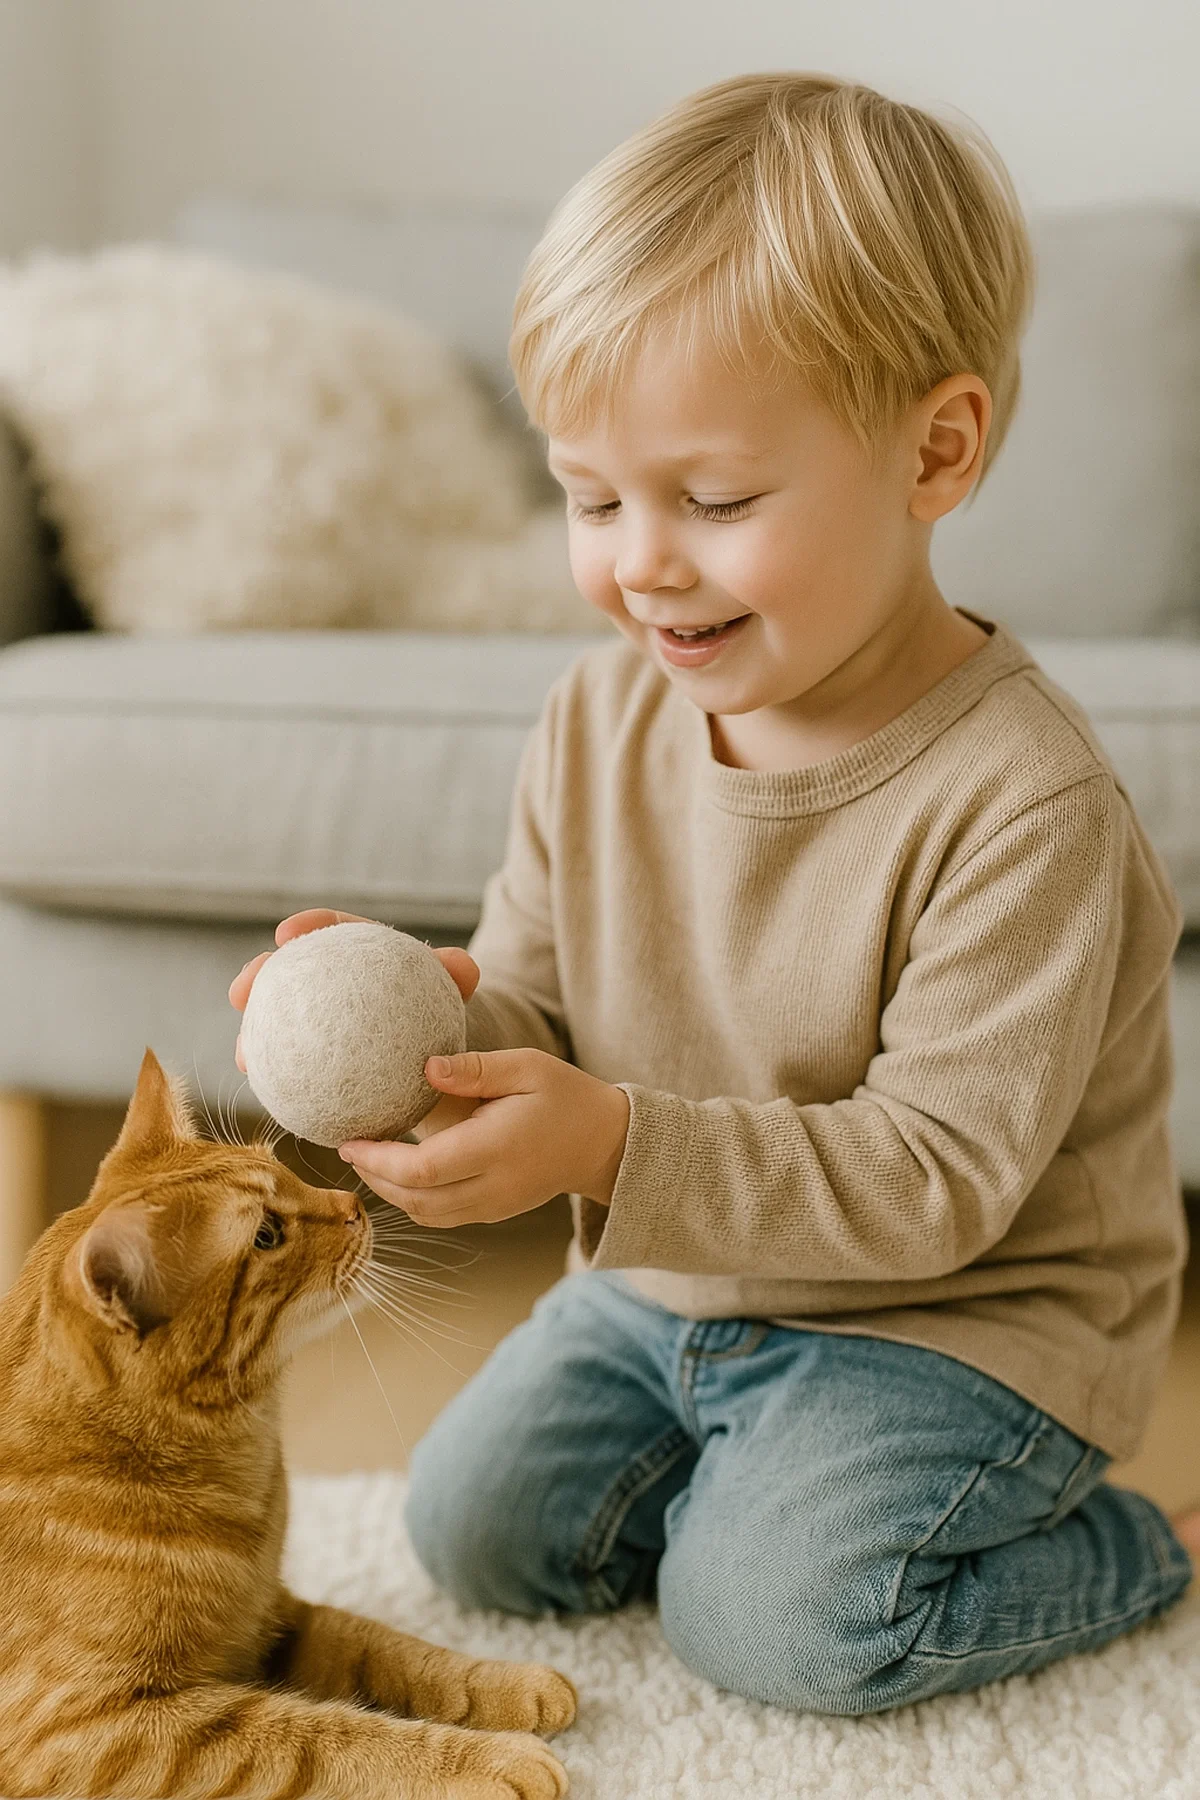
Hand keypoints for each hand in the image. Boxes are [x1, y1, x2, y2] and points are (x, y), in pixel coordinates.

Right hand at [228, 910, 481, 1138]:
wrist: (444, 1055)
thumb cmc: (446, 1015)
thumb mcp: (453, 994)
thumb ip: (457, 977)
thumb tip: (462, 966)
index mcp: (364, 954)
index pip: (333, 930)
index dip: (307, 926)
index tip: (286, 933)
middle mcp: (335, 981)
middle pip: (290, 970)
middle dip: (259, 975)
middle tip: (241, 991)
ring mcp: (322, 1018)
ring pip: (280, 1018)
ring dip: (255, 1034)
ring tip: (245, 1055)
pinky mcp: (319, 1054)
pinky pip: (294, 1061)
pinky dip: (279, 1073)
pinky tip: (267, 1091)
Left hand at [340, 1048, 630, 1227]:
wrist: (604, 1143)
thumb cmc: (565, 1097)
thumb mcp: (528, 1066)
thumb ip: (475, 1068)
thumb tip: (425, 1068)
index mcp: (498, 1148)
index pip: (423, 1169)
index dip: (378, 1159)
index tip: (350, 1139)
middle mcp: (494, 1186)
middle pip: (415, 1199)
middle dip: (374, 1177)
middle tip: (351, 1146)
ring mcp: (494, 1206)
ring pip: (425, 1213)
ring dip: (390, 1191)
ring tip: (367, 1157)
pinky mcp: (494, 1212)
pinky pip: (442, 1214)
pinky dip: (412, 1198)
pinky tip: (400, 1170)